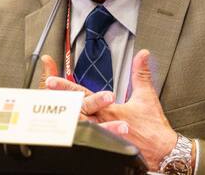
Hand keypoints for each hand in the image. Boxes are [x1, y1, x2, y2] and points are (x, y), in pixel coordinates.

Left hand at [45, 49, 177, 170]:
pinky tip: (64, 132)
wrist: (163, 150)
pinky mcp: (106, 144)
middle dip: (58, 98)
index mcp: (109, 108)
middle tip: (42, 91)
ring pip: (76, 124)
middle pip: (74, 108)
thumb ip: (141, 73)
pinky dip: (74, 134)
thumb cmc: (154, 126)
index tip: (51, 79)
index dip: (66, 86)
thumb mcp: (147, 95)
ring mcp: (102, 134)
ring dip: (62, 114)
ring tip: (47, 108)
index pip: (83, 94)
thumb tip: (142, 54)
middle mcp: (102, 120)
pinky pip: (86, 139)